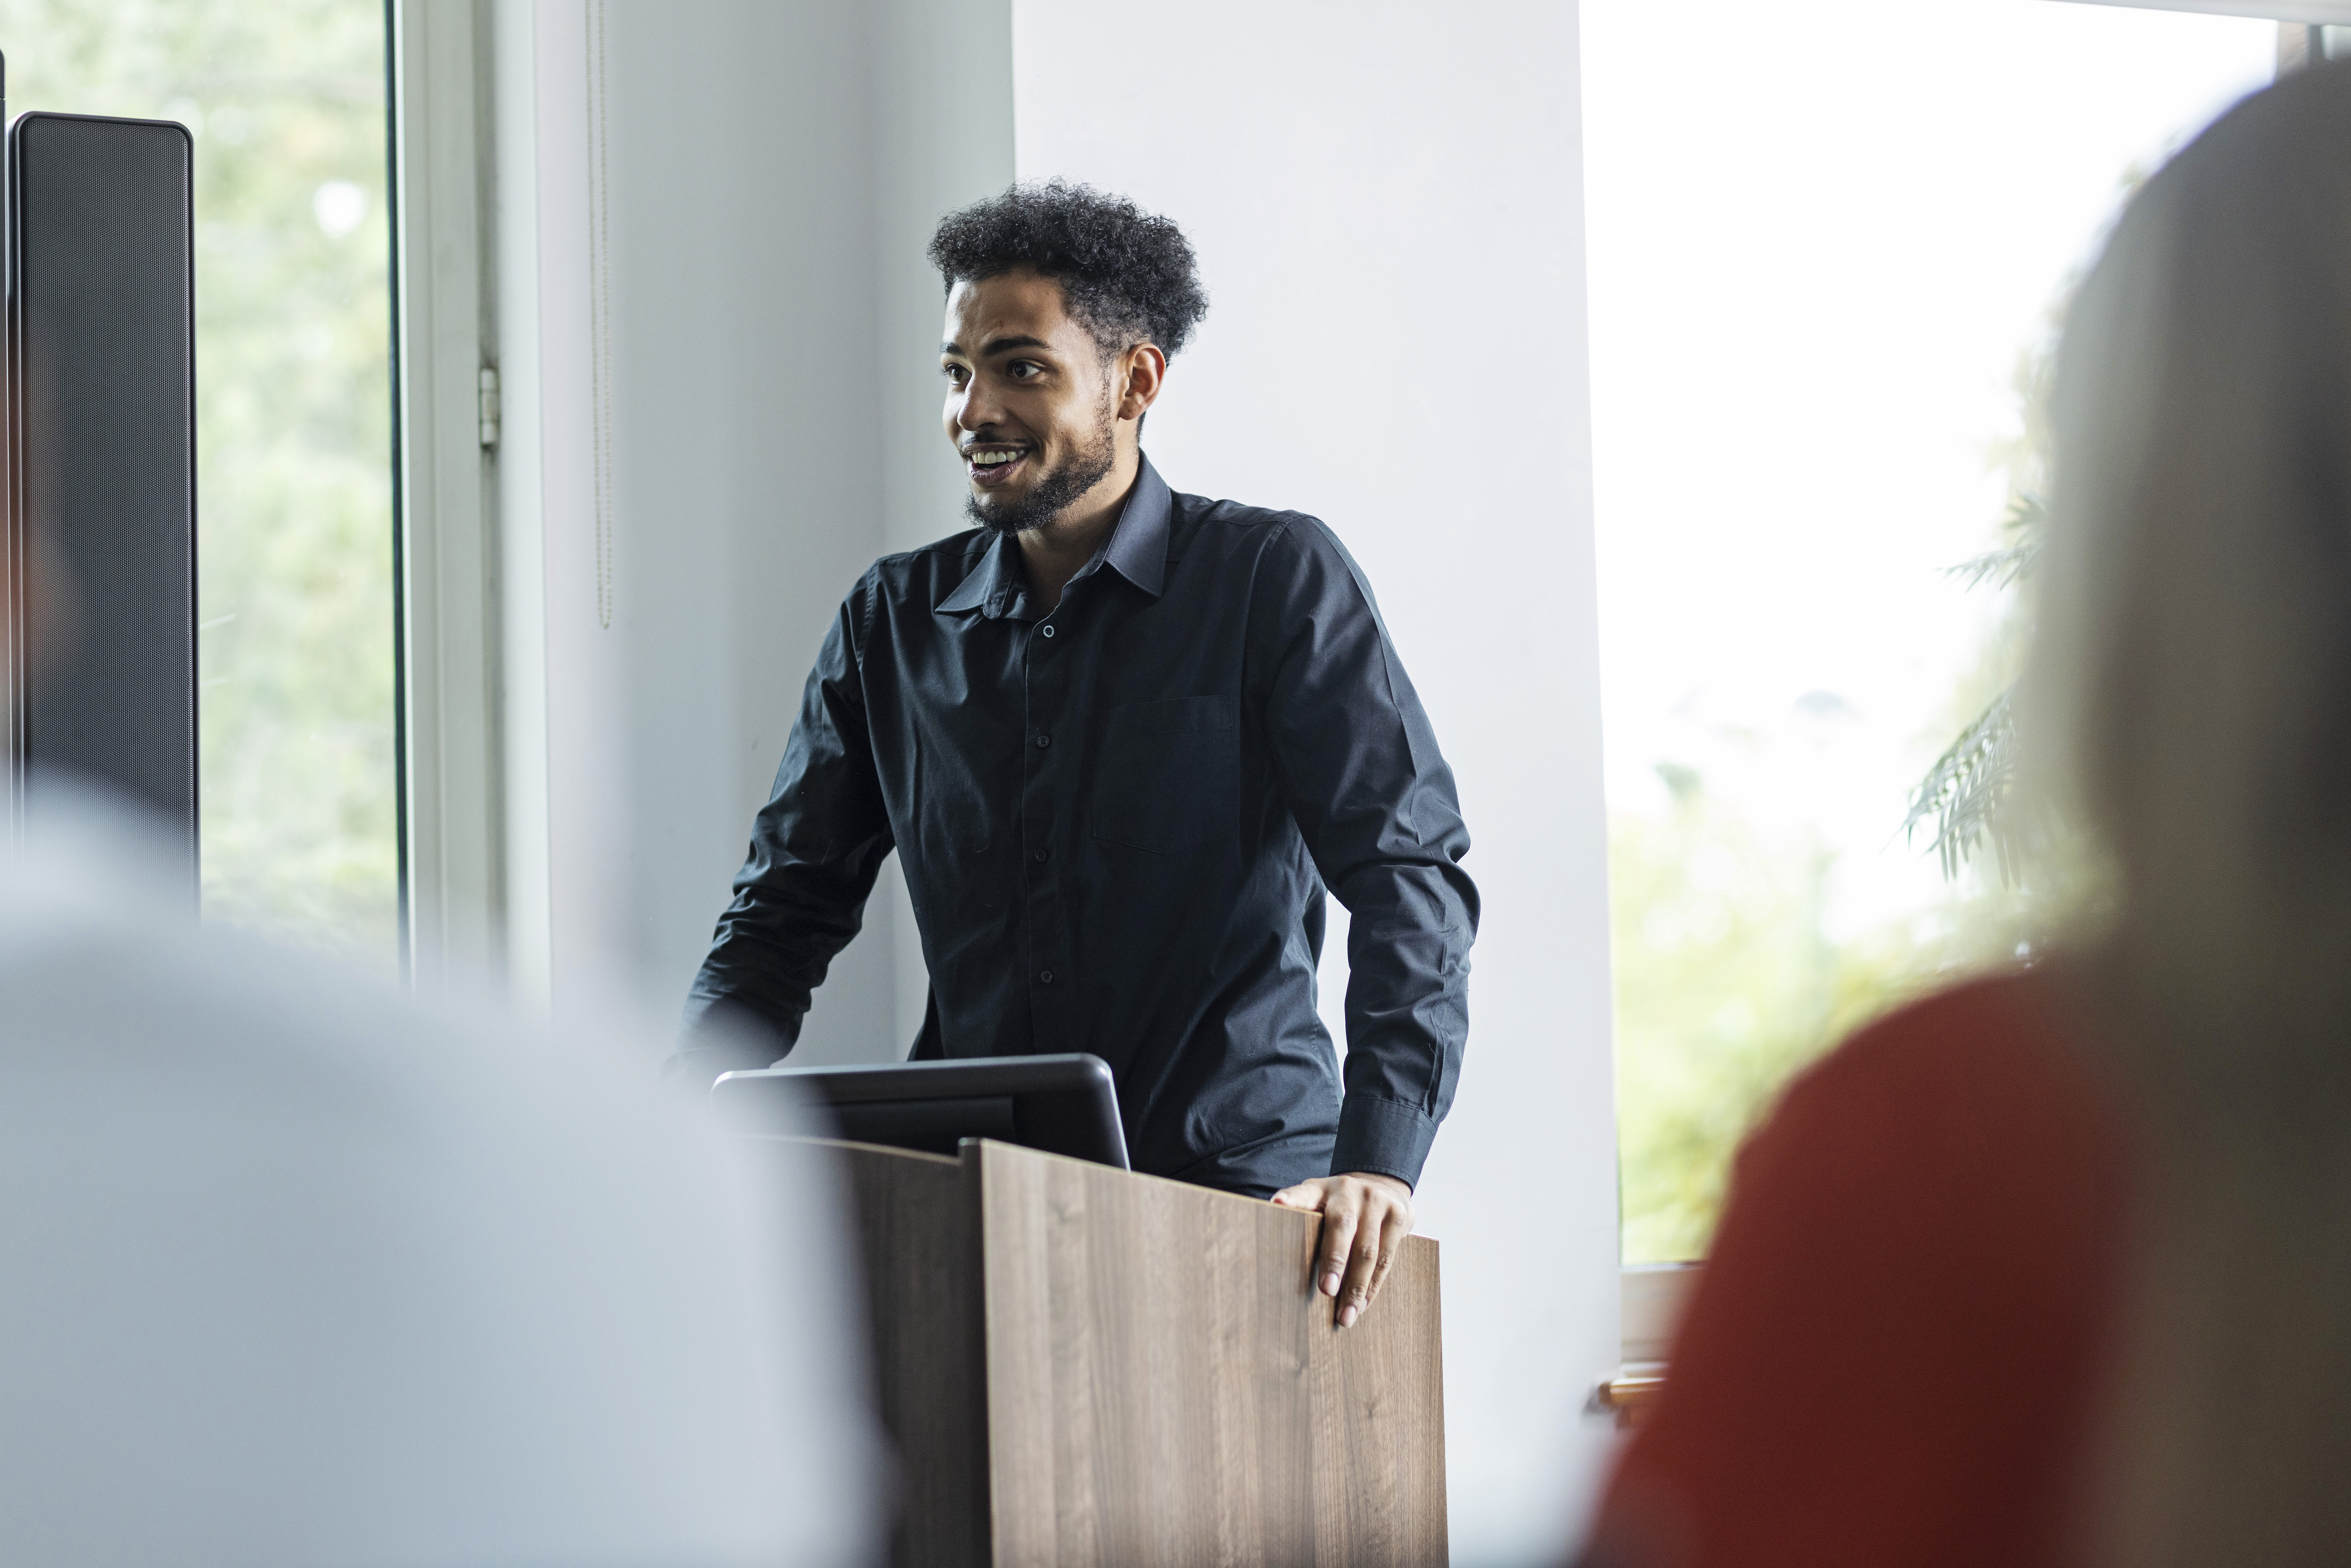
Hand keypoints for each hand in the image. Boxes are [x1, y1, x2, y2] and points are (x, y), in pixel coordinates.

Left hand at [1269, 1171, 1413, 1327]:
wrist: (1383, 1186)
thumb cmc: (1340, 1203)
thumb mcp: (1317, 1199)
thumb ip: (1298, 1210)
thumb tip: (1274, 1212)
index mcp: (1322, 1188)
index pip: (1304, 1192)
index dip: (1292, 1199)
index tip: (1277, 1203)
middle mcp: (1350, 1191)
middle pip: (1342, 1226)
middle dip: (1335, 1260)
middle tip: (1327, 1290)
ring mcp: (1377, 1201)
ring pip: (1368, 1249)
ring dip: (1357, 1286)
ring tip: (1346, 1315)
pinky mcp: (1399, 1216)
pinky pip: (1387, 1257)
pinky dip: (1373, 1284)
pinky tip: (1363, 1304)